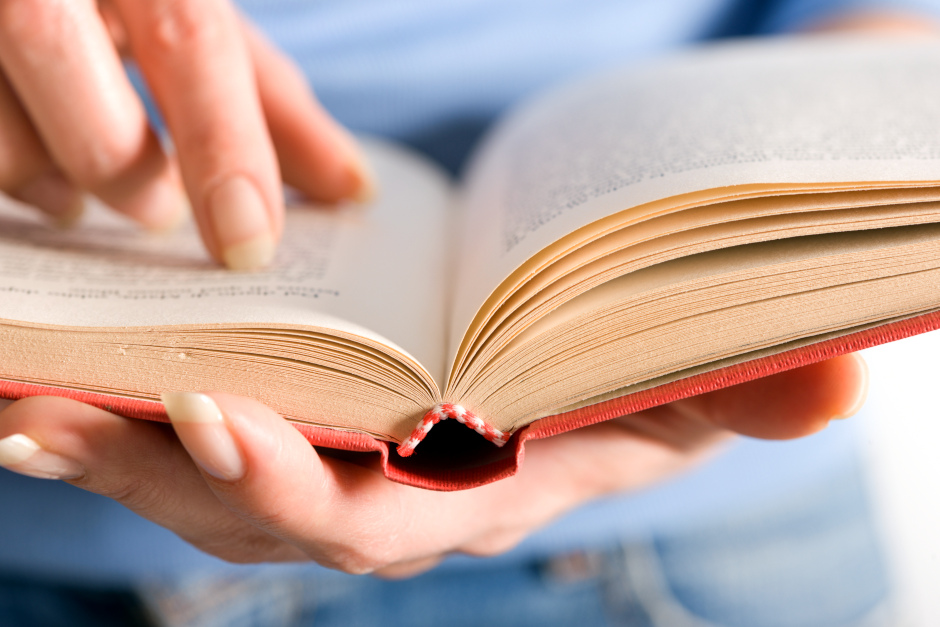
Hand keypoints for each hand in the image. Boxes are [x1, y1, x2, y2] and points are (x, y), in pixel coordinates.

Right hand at [0, 1, 370, 269]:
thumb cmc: (134, 0)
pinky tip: (34, 171)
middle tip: (159, 213)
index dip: (223, 144)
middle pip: (56, 46)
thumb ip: (270, 101)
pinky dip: (8, 171)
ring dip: (45, 176)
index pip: (188, 33)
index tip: (249, 242)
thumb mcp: (199, 23)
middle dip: (121, 161)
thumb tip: (350, 187)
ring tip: (83, 200)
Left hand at [0, 353, 866, 577]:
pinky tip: (76, 385)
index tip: (209, 409)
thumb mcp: (700, 391)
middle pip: (258, 512)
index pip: (371, 517)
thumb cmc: (640, 384)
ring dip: (118, 447)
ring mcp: (345, 469)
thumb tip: (837, 384)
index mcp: (473, 500)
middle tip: (51, 414)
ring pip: (217, 482)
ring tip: (26, 405)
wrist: (593, 372)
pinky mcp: (317, 428)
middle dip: (159, 472)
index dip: (292, 480)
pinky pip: (217, 435)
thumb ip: (755, 391)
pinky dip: (140, 418)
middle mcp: (394, 499)